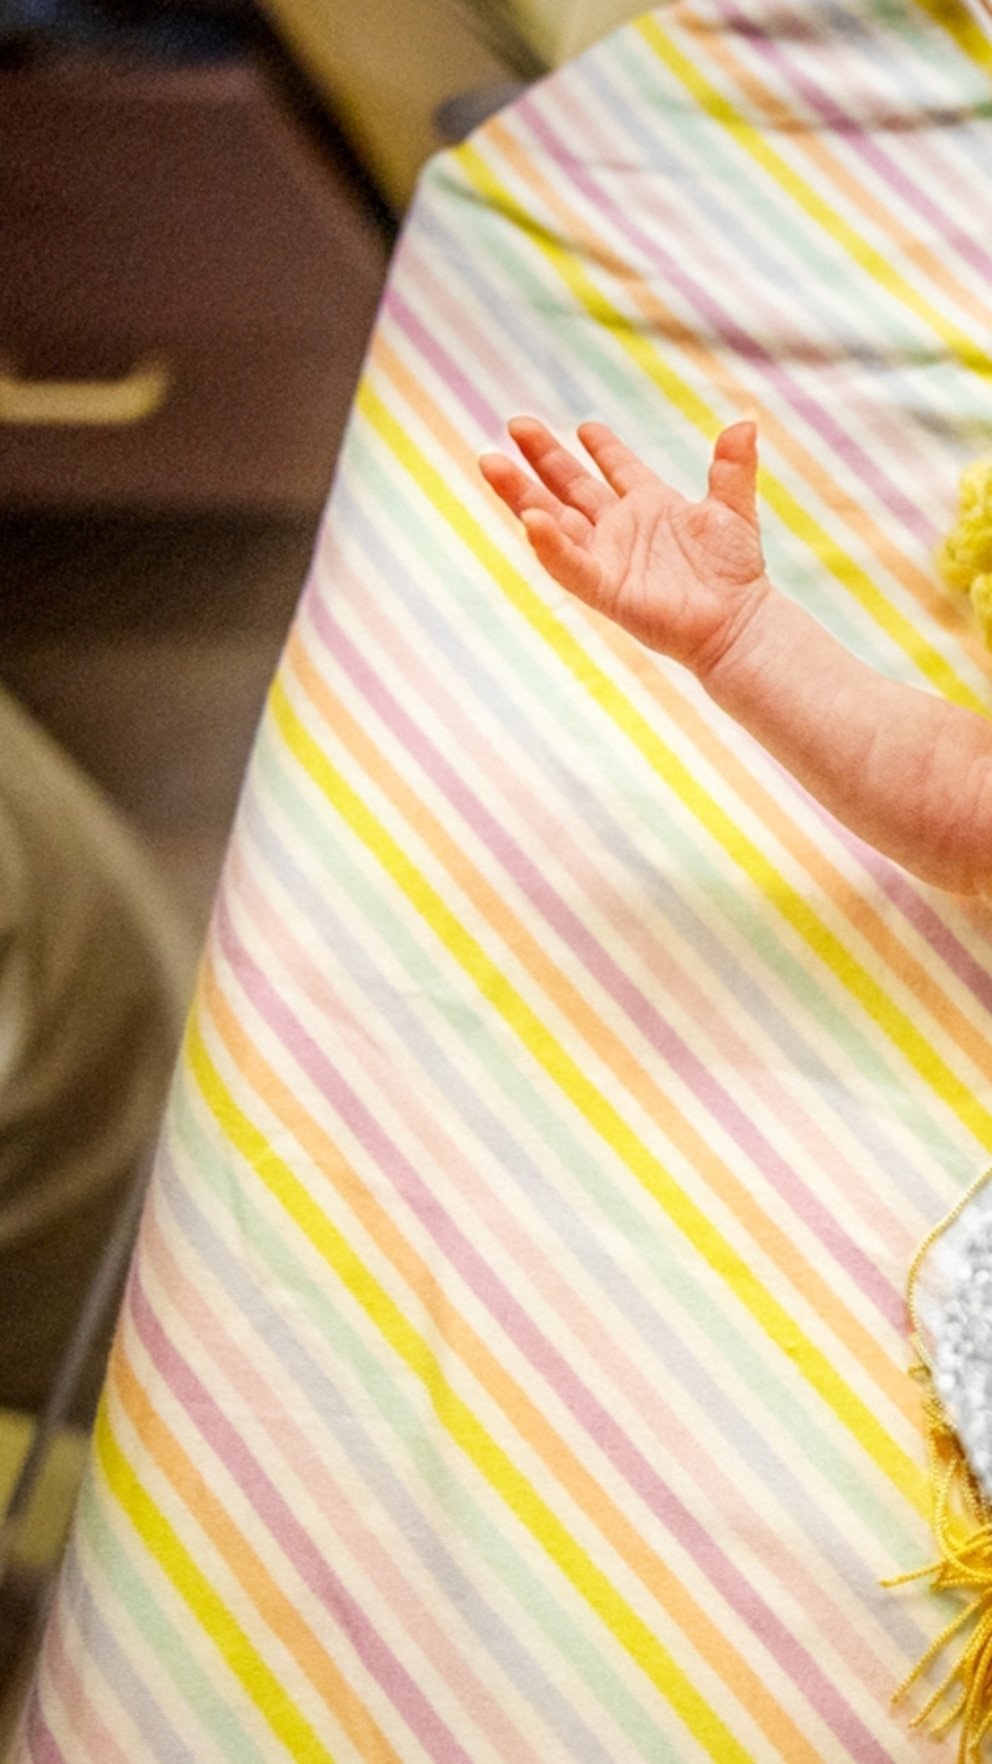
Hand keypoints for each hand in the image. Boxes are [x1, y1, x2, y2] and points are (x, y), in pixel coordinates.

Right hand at [479, 416, 769, 677]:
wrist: (737, 623)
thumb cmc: (736, 573)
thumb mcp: (733, 509)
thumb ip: (732, 467)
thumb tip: (744, 423)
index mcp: (651, 506)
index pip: (617, 469)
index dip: (602, 448)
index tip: (584, 427)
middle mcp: (622, 530)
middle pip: (570, 488)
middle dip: (542, 457)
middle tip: (515, 425)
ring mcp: (608, 558)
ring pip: (554, 520)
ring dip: (522, 494)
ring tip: (491, 462)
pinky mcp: (604, 588)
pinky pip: (569, 565)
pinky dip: (549, 544)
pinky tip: (530, 519)